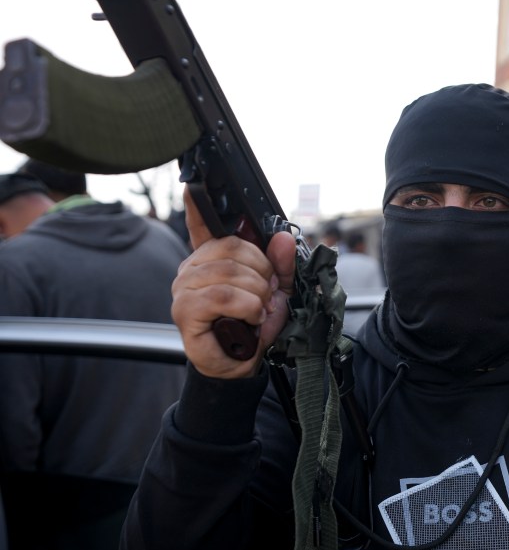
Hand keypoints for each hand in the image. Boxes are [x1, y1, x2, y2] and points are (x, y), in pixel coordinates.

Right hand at [171, 188, 296, 378]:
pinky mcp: (185, 310)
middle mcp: (193, 267)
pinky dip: (246, 306)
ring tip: (259, 310)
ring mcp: (185, 288)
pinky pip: (222, 295)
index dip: (197, 204)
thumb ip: (281, 265)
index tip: (193, 184)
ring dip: (257, 293)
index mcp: (212, 257)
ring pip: (229, 272)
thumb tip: (282, 239)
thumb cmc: (253, 326)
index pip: (201, 224)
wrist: (242, 365)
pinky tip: (250, 317)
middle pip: (232, 248)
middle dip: (262, 272)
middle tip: (268, 294)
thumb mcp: (277, 291)